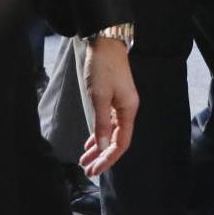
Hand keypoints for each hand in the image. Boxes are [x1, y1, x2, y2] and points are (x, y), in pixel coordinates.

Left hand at [77, 36, 138, 177]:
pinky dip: (99, 134)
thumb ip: (101, 123)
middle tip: (87, 171)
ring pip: (111, 133)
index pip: (121, 143)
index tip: (95, 170)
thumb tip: (103, 147)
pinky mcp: (114, 99)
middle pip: (117, 140)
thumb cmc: (103, 68)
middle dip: (102, 157)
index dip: (109, 159)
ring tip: (85, 160)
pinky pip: (108, 123)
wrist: (105, 43)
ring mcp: (121, 105)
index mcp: (128, 110)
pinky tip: (90, 143)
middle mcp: (128, 110)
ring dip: (98, 147)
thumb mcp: (99, 97)